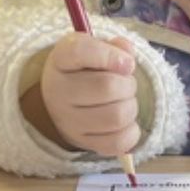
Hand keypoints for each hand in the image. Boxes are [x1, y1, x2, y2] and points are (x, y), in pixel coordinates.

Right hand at [39, 33, 139, 155]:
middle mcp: (59, 91)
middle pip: (107, 87)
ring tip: (123, 102)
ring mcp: (69, 121)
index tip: (127, 62)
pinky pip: (118, 142)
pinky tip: (124, 122)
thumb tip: (127, 54)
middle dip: (128, 84)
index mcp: (61, 59)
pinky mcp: (83, 143)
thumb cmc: (85, 71)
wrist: (63, 101)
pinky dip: (131, 131)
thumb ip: (115, 47)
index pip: (79, 51)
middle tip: (125, 84)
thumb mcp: (95, 50)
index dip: (110, 55)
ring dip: (131, 107)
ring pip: (117, 116)